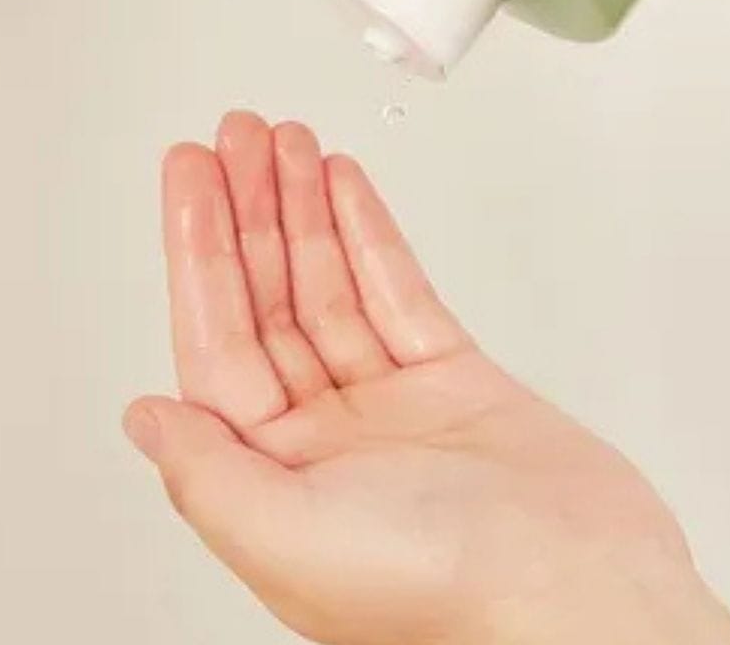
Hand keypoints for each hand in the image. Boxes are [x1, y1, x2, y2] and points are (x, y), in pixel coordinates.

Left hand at [125, 112, 729, 644]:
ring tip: (285, 142)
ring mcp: (392, 402)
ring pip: (331, 283)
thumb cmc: (445, 591)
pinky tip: (346, 188)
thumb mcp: (292, 539)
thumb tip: (149, 415)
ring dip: (305, 210)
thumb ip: (211, 474)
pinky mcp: (455, 378)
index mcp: (275, 479)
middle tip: (233, 136)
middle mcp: (325, 437)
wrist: (580, 587)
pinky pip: (398, 291)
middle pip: (270, 300)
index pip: (218, 342)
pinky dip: (369, 234)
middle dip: (248, 212)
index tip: (189, 182)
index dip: (198, 252)